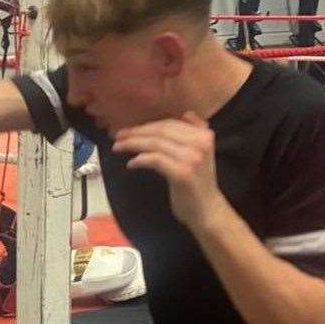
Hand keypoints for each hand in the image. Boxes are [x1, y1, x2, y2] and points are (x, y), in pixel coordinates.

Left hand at [113, 111, 227, 231]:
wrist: (207, 210)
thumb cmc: (197, 182)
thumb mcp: (200, 153)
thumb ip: (194, 133)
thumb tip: (185, 113)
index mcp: (204, 135)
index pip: (170, 123)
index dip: (146, 125)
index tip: (128, 129)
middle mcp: (200, 143)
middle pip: (161, 131)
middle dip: (136, 132)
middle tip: (117, 136)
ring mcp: (192, 157)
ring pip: (155, 144)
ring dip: (133, 144)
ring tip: (118, 147)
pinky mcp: (182, 173)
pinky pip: (155, 160)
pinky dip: (140, 160)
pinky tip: (131, 164)